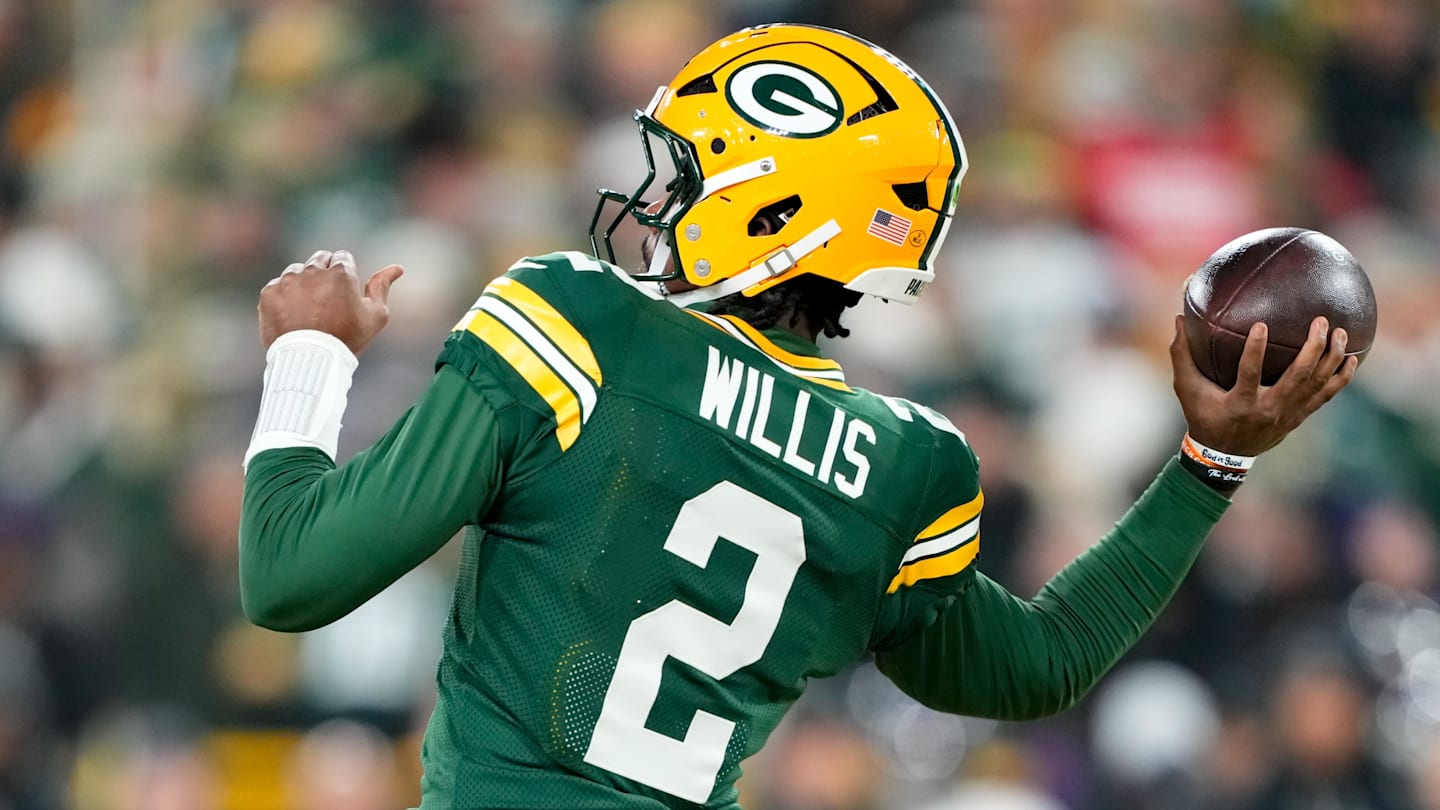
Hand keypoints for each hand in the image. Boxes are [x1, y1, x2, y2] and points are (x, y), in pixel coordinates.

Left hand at [258, 250, 403, 354]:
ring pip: (297, 270)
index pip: (343, 257)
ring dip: (303, 283)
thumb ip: (382, 287)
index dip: (346, 274)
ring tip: (308, 310)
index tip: (344, 292)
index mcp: (341, 273)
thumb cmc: (347, 340)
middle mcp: (313, 271)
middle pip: (320, 259)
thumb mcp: (375, 317)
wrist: (311, 362)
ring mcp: (288, 281)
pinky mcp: (269, 293)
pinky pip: (277, 286)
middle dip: (325, 273)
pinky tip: (292, 315)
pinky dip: (283, 297)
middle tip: (327, 300)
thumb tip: (397, 268)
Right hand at [1170, 314, 1357, 456]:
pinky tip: (1352, 358)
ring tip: (1340, 332)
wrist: (1224, 455)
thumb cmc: (1203, 416)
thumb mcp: (1186, 389)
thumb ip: (1181, 355)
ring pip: (1317, 385)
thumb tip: (1177, 318)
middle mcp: (1268, 409)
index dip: (1255, 351)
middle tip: (1320, 322)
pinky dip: (1342, 378)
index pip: (1249, 374)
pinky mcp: (1299, 416)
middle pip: (1298, 377)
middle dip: (1313, 349)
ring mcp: (1288, 414)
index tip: (1262, 325)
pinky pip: (1327, 395)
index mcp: (1240, 403)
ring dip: (1332, 358)